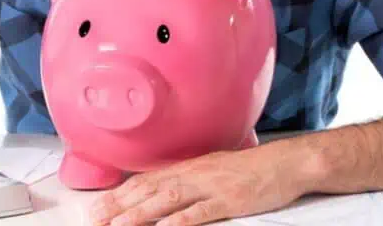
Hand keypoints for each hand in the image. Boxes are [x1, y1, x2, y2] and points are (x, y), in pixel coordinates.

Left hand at [87, 143, 310, 225]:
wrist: (286, 163)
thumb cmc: (253, 170)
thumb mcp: (214, 170)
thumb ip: (189, 180)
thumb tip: (163, 192)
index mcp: (190, 167)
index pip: (147, 180)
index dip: (120, 194)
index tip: (99, 206)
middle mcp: (195, 174)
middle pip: (150, 190)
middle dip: (120, 205)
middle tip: (96, 219)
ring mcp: (211, 187)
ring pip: (168, 200)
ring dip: (139, 214)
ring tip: (118, 225)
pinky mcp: (230, 200)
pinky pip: (200, 212)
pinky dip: (179, 221)